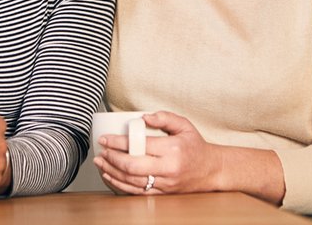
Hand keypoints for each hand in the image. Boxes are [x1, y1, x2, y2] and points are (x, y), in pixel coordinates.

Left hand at [92, 111, 222, 194]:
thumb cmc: (195, 146)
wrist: (211, 170)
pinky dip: (121, 185)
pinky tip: (110, 177)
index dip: (118, 142)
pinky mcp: (163, 193)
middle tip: (100, 151)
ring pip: (132, 181)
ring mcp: (165, 183)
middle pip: (132, 166)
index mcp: (172, 149)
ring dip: (112, 172)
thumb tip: (143, 117)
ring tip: (100, 163)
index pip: (139, 145)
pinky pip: (138, 191)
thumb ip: (164, 117)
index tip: (105, 139)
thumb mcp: (184, 125)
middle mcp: (168, 168)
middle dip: (112, 159)